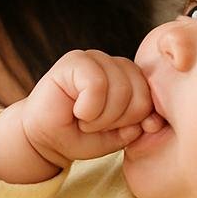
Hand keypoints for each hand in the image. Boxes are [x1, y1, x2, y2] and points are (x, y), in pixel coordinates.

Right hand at [4, 49, 160, 170]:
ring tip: (85, 119)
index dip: (135, 121)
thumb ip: (138, 127)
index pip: (151, 97)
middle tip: (95, 125)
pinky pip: (97, 84)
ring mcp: (95, 58)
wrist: (43, 139)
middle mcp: (115, 64)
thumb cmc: (79, 136)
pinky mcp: (75, 60)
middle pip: (141, 94)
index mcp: (130, 79)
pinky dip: (89, 107)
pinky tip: (77, 110)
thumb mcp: (116, 138)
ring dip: (102, 117)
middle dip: (118, 121)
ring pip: (121, 89)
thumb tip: (153, 122)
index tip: (113, 130)